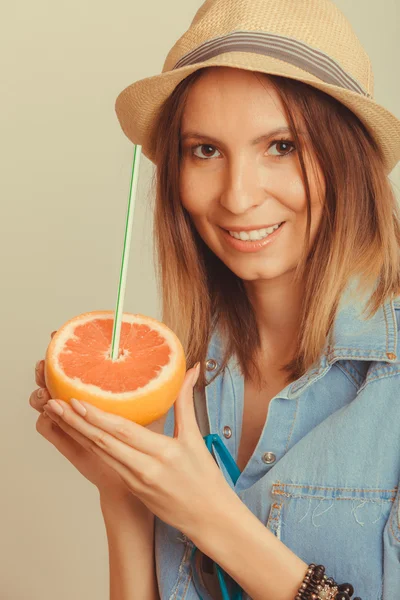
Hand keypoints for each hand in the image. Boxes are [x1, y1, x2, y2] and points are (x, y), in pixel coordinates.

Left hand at [42, 364, 234, 536]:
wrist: (209, 518)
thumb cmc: (206, 478)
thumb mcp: (195, 438)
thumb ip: (185, 402)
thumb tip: (191, 370)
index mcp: (162, 453)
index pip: (122, 431)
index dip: (97, 416)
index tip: (76, 400)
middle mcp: (144, 468)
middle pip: (103, 442)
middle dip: (75, 422)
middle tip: (54, 404)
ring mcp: (134, 481)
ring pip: (99, 453)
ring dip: (76, 434)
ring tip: (58, 415)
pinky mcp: (130, 487)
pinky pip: (105, 463)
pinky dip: (89, 446)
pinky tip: (78, 433)